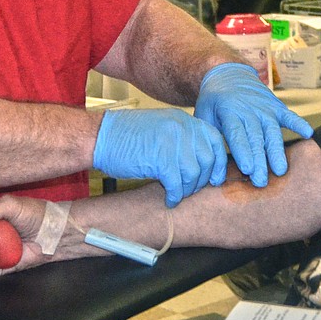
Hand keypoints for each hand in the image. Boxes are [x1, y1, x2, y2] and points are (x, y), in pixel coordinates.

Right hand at [93, 108, 227, 206]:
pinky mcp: (160, 157)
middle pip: (208, 159)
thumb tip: (203, 162)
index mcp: (184, 120)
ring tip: (177, 194)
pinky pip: (177, 183)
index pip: (216, 140)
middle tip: (190, 190)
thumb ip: (183, 139)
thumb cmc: (128, 137)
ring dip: (187, 189)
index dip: (219, 163)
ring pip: (194, 173)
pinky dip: (175, 195)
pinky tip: (169, 199)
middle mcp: (181, 127)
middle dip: (202, 179)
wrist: (101, 137)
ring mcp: (171, 141)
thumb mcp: (161, 129)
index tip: (216, 178)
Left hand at [194, 62, 313, 186]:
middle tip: (261, 181)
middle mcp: (249, 109)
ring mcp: (264, 107)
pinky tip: (308, 133)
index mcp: (229, 111)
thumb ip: (208, 138)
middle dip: (259, 160)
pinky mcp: (276, 106)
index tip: (248, 169)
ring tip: (280, 170)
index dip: (243, 151)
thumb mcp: (203, 114)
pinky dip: (298, 123)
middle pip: (255, 138)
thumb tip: (209, 168)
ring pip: (272, 131)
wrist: (228, 74)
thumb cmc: (214, 101)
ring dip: (276, 151)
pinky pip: (289, 115)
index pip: (237, 134)